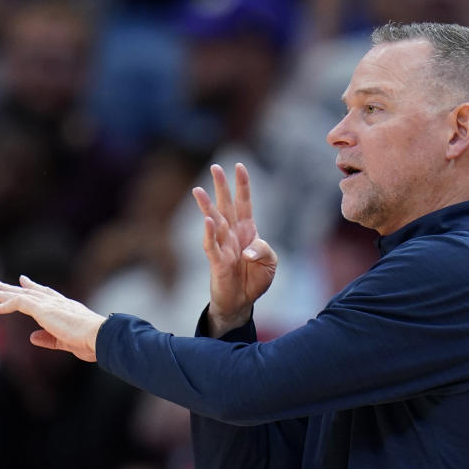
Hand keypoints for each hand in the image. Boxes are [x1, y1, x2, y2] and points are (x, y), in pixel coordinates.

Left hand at [0, 275, 104, 360]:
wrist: (98, 335)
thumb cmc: (90, 341)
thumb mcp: (65, 342)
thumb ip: (49, 339)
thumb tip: (32, 337)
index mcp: (65, 307)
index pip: (46, 293)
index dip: (33, 287)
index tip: (22, 280)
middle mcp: (57, 302)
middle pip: (30, 291)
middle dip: (12, 288)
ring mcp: (49, 304)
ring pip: (21, 295)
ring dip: (3, 293)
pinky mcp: (42, 309)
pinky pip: (18, 303)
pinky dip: (4, 305)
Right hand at [192, 163, 276, 335]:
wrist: (242, 302)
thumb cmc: (255, 279)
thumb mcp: (270, 262)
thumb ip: (263, 250)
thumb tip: (247, 250)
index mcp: (248, 231)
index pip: (244, 203)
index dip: (242, 186)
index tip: (239, 166)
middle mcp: (233, 235)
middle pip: (226, 206)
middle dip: (221, 187)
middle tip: (215, 167)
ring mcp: (224, 247)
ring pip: (214, 222)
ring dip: (207, 206)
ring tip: (198, 190)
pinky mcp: (217, 263)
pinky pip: (212, 246)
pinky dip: (209, 233)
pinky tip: (207, 220)